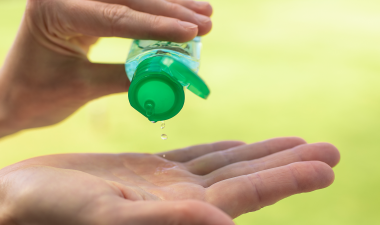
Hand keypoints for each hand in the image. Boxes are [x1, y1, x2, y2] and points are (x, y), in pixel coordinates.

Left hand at [0, 0, 212, 137]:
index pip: (115, 16)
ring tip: (205, 14)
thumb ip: (126, 78)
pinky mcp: (88, 5)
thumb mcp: (81, 88)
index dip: (157, 25)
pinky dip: (156, 10)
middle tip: (206, 22)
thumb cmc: (37, 95)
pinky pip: (128, 4)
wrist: (14, 93)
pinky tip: (182, 10)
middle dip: (172, 10)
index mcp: (54, 10)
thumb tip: (170, 77)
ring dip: (171, 5)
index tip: (192, 32)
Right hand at [0, 137, 339, 223]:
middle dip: (290, 164)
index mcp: (181, 216)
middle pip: (249, 180)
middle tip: (330, 150)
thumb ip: (166, 223)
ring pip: (229, 166)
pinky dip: (223, 150)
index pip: (248, 196)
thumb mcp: (109, 217)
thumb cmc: (53, 214)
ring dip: (264, 153)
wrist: (19, 202)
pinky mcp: (149, 173)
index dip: (289, 179)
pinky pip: (197, 158)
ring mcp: (168, 188)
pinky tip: (240, 147)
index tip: (326, 166)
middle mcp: (183, 204)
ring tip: (299, 143)